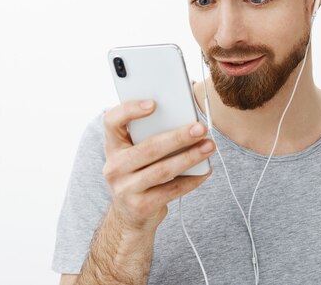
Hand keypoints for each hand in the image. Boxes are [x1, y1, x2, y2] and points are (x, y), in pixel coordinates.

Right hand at [102, 99, 214, 231]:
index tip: (153, 104)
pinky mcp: (141, 206)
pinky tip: (206, 171)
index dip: (130, 110)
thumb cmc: (138, 175)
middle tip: (200, 128)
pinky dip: (192, 180)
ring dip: (190, 157)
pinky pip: (172, 191)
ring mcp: (125, 189)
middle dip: (179, 136)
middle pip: (149, 147)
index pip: (112, 121)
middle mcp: (114, 167)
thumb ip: (150, 137)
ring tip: (209, 146)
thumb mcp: (135, 155)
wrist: (129, 217)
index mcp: (113, 147)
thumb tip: (185, 122)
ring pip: (163, 170)